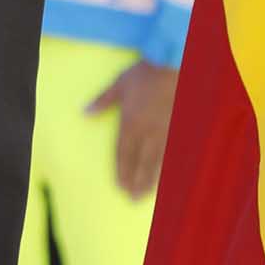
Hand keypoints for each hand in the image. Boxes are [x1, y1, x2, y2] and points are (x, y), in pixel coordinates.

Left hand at [86, 59, 177, 200]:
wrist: (173, 65)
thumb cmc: (145, 73)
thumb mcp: (119, 84)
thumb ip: (103, 100)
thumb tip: (84, 112)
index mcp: (130, 121)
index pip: (123, 152)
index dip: (121, 170)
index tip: (120, 186)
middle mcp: (147, 130)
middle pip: (140, 161)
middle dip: (135, 181)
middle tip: (132, 198)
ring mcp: (165, 131)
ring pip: (157, 160)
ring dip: (150, 178)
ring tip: (146, 193)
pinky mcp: (179, 128)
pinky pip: (174, 152)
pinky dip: (170, 166)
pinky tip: (169, 176)